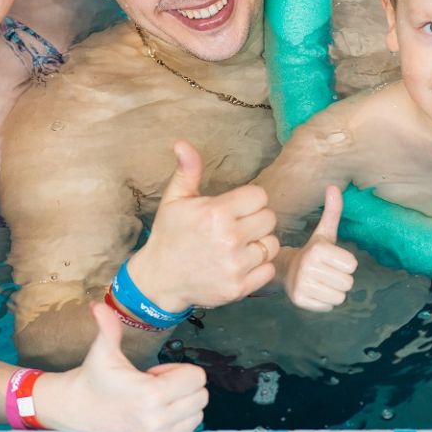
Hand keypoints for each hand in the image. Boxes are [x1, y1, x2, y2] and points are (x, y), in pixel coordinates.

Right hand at [56, 302, 207, 431]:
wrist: (80, 409)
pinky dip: (178, 421)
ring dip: (181, 404)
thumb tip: (98, 305)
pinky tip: (154, 414)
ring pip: (197, 415)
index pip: (197, 378)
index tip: (156, 372)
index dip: (178, 369)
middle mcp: (157, 421)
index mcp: (151, 395)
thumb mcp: (104, 350)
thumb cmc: (96, 376)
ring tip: (154, 400)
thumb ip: (108, 327)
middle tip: (156, 384)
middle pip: (201, 396)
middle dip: (183, 385)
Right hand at [131, 140, 279, 310]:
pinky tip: (241, 263)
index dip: (249, 200)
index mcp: (216, 212)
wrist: (160, 279)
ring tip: (240, 245)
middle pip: (269, 219)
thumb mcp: (175, 199)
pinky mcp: (239, 288)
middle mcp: (229, 238)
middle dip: (256, 220)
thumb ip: (187, 170)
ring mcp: (235, 265)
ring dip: (259, 244)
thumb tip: (183, 143)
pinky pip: (268, 270)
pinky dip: (259, 267)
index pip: (259, 196)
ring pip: (271, 244)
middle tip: (238, 226)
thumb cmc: (170, 235)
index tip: (236, 208)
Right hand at [284, 186, 357, 311]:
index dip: (345, 263)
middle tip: (327, 273)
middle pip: (348, 283)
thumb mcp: (324, 233)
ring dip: (334, 291)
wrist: (286, 270)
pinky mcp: (300, 300)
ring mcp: (302, 284)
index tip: (332, 260)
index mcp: (318, 249)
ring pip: (340, 297)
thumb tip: (335, 186)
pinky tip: (315, 291)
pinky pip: (328, 306)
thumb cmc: (314, 252)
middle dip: (340, 279)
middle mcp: (308, 266)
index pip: (352, 265)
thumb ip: (333, 211)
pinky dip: (324, 302)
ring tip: (321, 282)